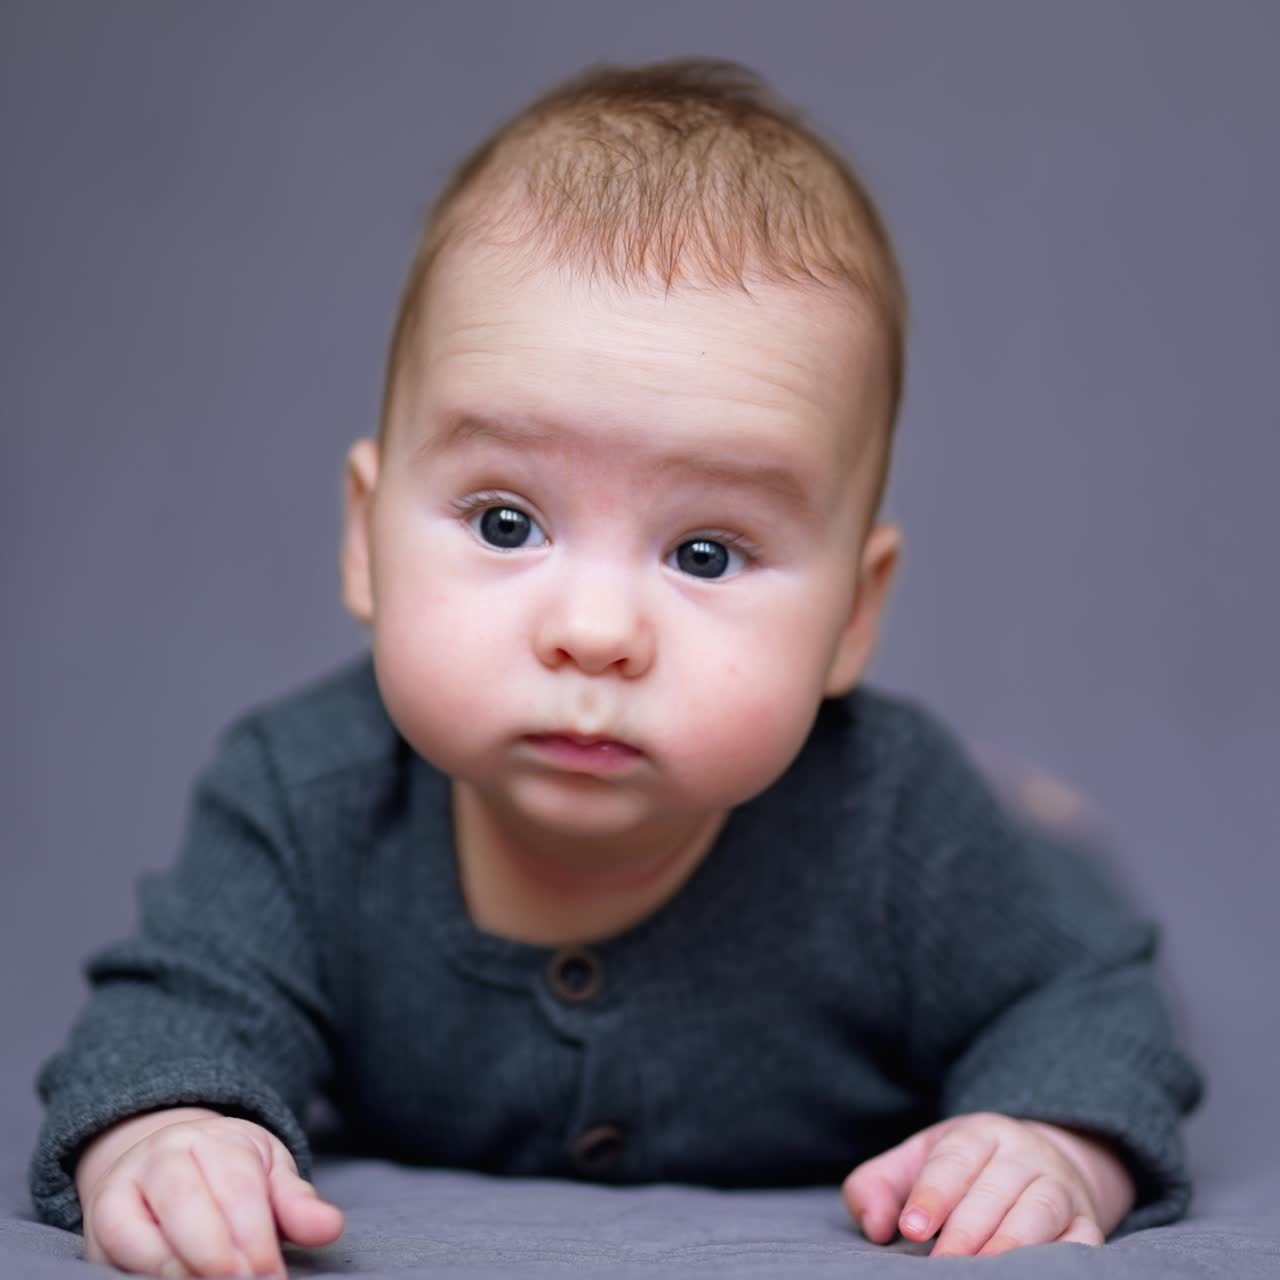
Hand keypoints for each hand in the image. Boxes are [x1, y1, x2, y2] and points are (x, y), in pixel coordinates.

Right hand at [81, 1113, 343, 1277]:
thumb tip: (330, 1228)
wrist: (162, 1163)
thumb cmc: (228, 1176)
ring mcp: (125, 1186)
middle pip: (189, 1203)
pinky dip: (148, 1273)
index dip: (257, 1237)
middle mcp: (165, 1154)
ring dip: (182, 1269)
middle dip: (220, 1255)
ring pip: (145, 1231)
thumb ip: (296, 1204)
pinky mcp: (99, 1222)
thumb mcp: (269, 1177)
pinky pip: (115, 1252)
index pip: (238, 1185)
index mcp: (215, 1138)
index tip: (274, 1279)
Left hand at [843, 1112, 1105, 1256]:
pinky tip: (1031, 1275)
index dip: (934, 1194)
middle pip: (996, 1188)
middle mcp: (1024, 1155)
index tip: (912, 1229)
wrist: (1035, 1164)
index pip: (956, 1158)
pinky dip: (1063, 1260)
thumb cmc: (958, 1172)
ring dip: (1010, 1245)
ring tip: (980, 1274)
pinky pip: (1082, 1242)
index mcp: (979, 1133)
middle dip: (966, 1229)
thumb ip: (878, 1186)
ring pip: (1039, 1211)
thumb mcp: (914, 1163)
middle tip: (939, 1264)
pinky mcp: (1087, 1225)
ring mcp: (1060, 1188)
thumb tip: (875, 1226)